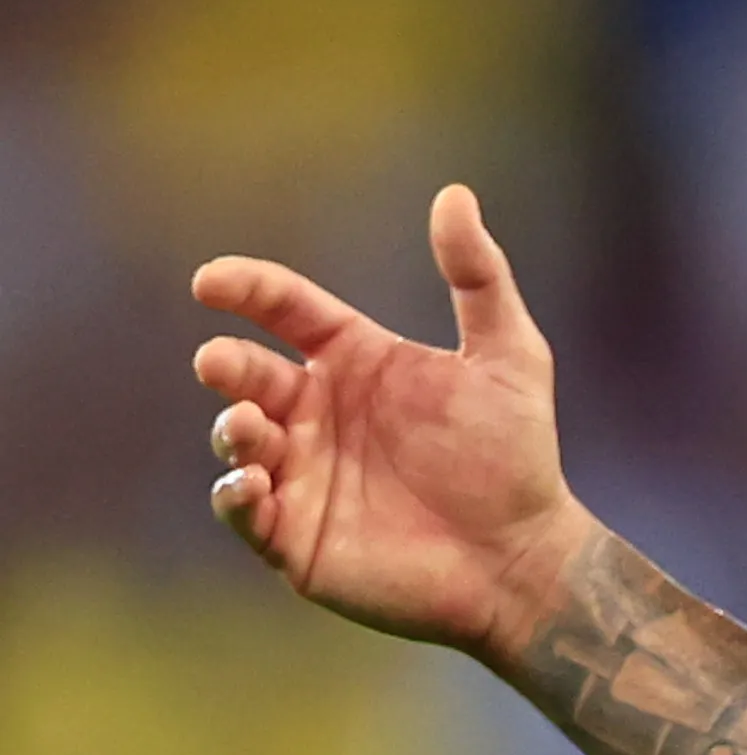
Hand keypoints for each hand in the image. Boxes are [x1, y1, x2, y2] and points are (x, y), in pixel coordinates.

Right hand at [191, 183, 588, 659]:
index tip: (212, 280)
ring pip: (238, 438)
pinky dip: (233, 493)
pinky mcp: (296, 536)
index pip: (286, 309)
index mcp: (357, 361)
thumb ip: (480, 278)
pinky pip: (243, 509)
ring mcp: (303, 473)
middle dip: (227, 364)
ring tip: (248, 423)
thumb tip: (455, 194)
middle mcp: (319, 413)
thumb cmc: (518, 459)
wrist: (526, 560)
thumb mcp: (511, 358)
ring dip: (232, 427)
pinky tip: (248, 482)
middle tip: (221, 364)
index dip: (247, 288)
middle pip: (248, 372)